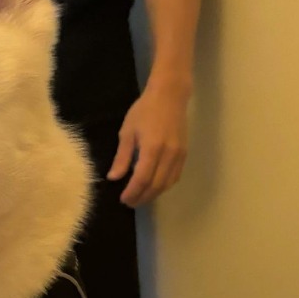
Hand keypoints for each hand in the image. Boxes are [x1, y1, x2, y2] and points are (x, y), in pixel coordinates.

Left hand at [108, 80, 191, 207]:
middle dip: (142, 197)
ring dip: (153, 194)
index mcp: (152, 148)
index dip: (132, 192)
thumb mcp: (127, 132)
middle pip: (156, 185)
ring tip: (140, 198)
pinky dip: (164, 186)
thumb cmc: (145, 110)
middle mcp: (168, 154)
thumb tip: (114, 177)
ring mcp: (179, 155)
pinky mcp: (184, 154)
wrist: (170, 95)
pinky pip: (175, 177)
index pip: (142, 179)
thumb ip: (122, 157)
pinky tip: (154, 188)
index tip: (123, 199)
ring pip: (167, 184)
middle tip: (129, 202)